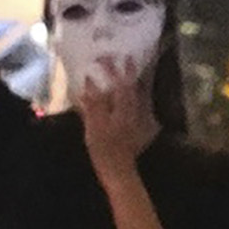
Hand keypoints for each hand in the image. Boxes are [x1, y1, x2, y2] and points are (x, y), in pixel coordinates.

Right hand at [74, 59, 154, 173]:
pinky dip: (134, 99)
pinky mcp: (138, 130)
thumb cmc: (104, 148)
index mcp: (124, 108)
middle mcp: (134, 111)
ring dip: (132, 84)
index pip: (120, 83)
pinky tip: (131, 98)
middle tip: (125, 58)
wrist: (118, 171)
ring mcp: (138, 121)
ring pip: (138, 96)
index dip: (113, 69)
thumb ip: (93, 102)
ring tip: (128, 73)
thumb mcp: (94, 124)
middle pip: (132, 87)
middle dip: (127, 72)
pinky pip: (138, 108)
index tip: (105, 56)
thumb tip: (90, 81)